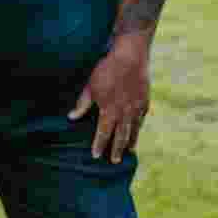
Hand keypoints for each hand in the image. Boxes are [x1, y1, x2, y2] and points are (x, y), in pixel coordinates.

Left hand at [69, 37, 150, 161]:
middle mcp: (125, 113)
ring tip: (129, 152)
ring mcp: (137, 107)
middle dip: (116, 150)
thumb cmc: (106, 69)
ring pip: (134, 130)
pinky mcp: (145, 100)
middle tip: (114, 161)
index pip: (103, 133)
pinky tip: (137, 131)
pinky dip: (139, 127)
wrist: (130, 55)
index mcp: (110, 111)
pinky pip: (142, 118)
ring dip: (130, 142)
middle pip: (121, 137)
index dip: (99, 145)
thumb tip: (71, 117)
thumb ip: (83, 104)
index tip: (96, 155)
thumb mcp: (91, 86)